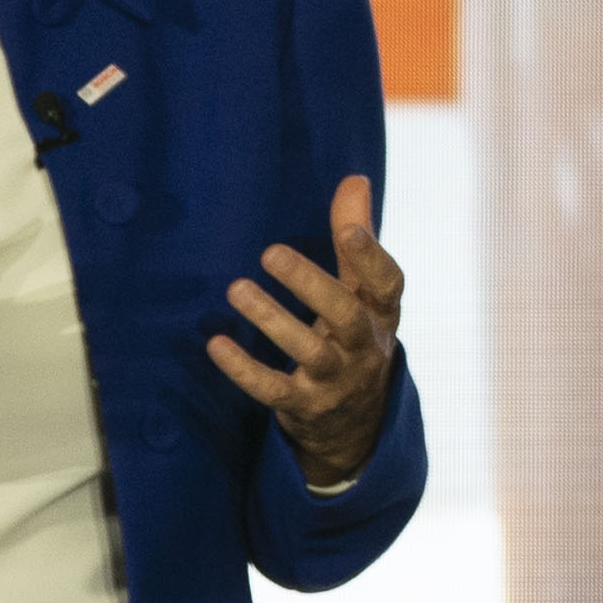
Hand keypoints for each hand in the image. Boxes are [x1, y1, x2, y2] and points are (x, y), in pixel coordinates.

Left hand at [213, 174, 405, 485]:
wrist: (356, 423)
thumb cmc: (353, 337)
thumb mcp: (362, 294)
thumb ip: (355, 238)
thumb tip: (355, 179)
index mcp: (380, 314)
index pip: (386, 285)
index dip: (372, 258)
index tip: (349, 230)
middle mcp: (363, 347)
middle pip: (345, 315)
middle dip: (311, 284)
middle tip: (271, 253)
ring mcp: (335, 380)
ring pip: (308, 351)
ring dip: (271, 320)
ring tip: (236, 289)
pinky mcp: (303, 406)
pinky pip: (273, 389)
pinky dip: (244, 369)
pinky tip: (216, 344)